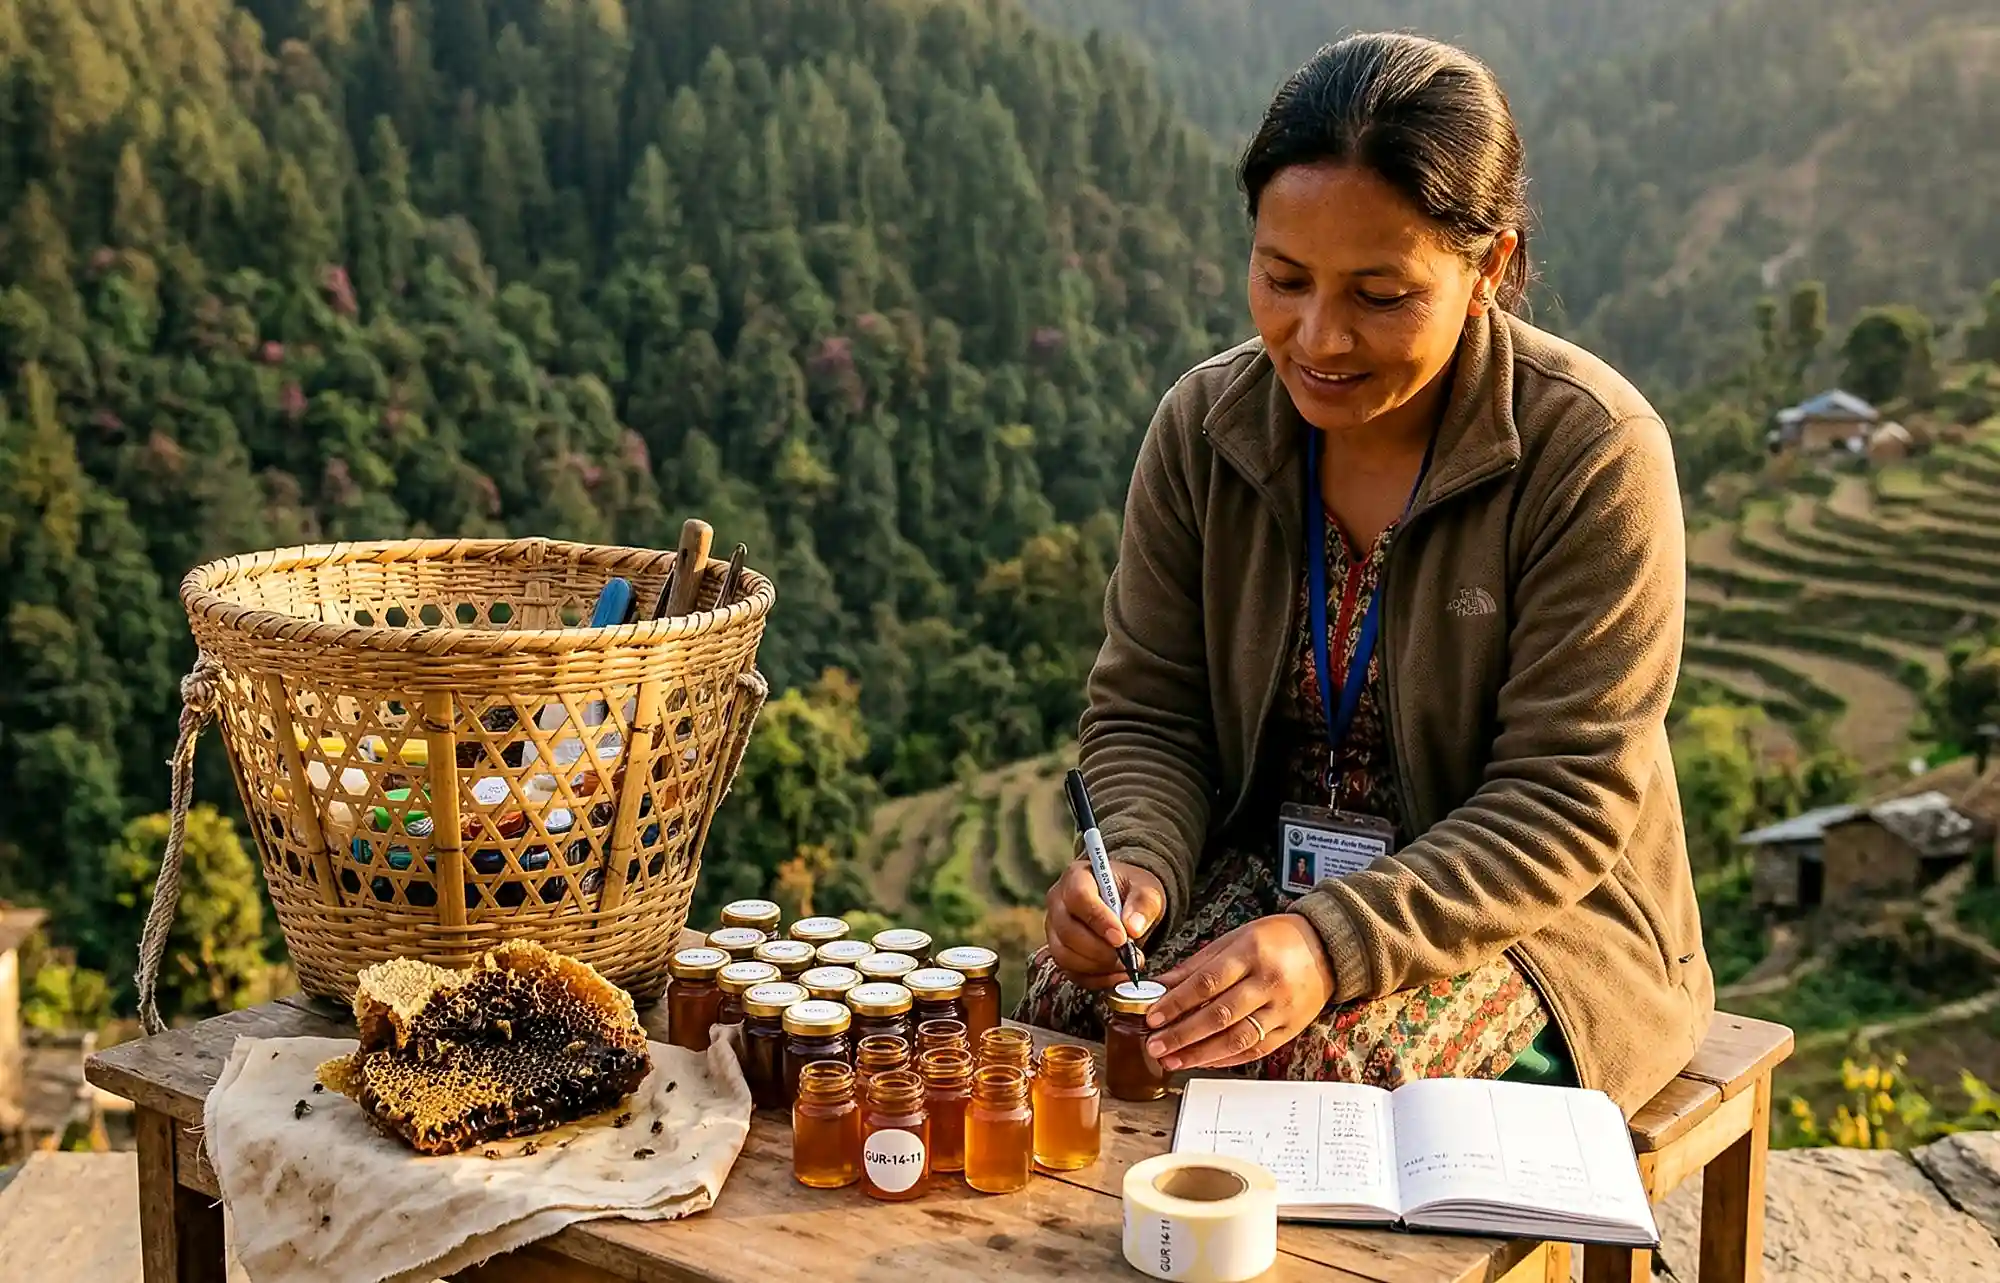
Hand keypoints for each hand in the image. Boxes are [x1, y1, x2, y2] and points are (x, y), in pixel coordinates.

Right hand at [1043, 859, 1164, 988]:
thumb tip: (1133, 928)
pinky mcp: (1059, 951)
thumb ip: (1143, 904)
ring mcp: (1054, 929)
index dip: (1099, 920)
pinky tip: (1118, 975)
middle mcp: (1057, 902)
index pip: (1078, 898)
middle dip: (1100, 950)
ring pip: (1065, 956)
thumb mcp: (1146, 889)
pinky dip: (1095, 979)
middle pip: (1068, 932)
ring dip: (1098, 967)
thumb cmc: (1132, 891)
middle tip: (1129, 956)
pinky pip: (1071, 972)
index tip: (1122, 938)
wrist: (1124, 902)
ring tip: (1127, 965)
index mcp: (1076, 877)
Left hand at [1143, 915, 1334, 1070]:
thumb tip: (1160, 985)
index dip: (1177, 1003)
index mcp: (1251, 953)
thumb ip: (1196, 965)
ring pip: (1237, 1039)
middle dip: (1182, 1034)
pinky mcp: (1291, 1029)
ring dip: (1200, 1054)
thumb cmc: (1276, 940)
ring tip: (1172, 1060)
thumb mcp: (1234, 939)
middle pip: (1219, 1015)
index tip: (1152, 1017)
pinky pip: (1256, 1050)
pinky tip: (1203, 1061)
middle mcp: (1268, 982)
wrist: (1327, 947)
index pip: (1207, 983)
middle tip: (1154, 1046)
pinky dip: (1226, 1059)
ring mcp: (1282, 1009)